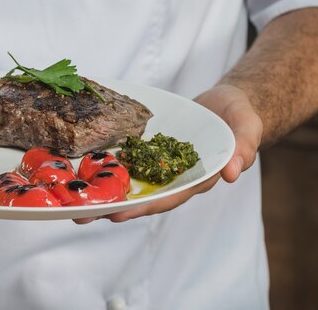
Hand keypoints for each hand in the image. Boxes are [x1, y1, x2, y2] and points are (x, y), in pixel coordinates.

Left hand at [74, 83, 262, 223]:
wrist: (227, 103)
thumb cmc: (239, 117)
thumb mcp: (247, 128)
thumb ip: (243, 148)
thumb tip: (233, 172)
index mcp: (196, 179)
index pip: (167, 197)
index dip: (142, 207)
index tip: (117, 214)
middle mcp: (173, 175)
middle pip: (140, 194)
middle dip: (110, 204)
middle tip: (78, 212)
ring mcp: (159, 161)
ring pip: (128, 176)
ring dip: (102, 186)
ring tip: (70, 195)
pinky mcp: (149, 146)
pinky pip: (127, 154)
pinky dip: (107, 159)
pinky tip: (82, 161)